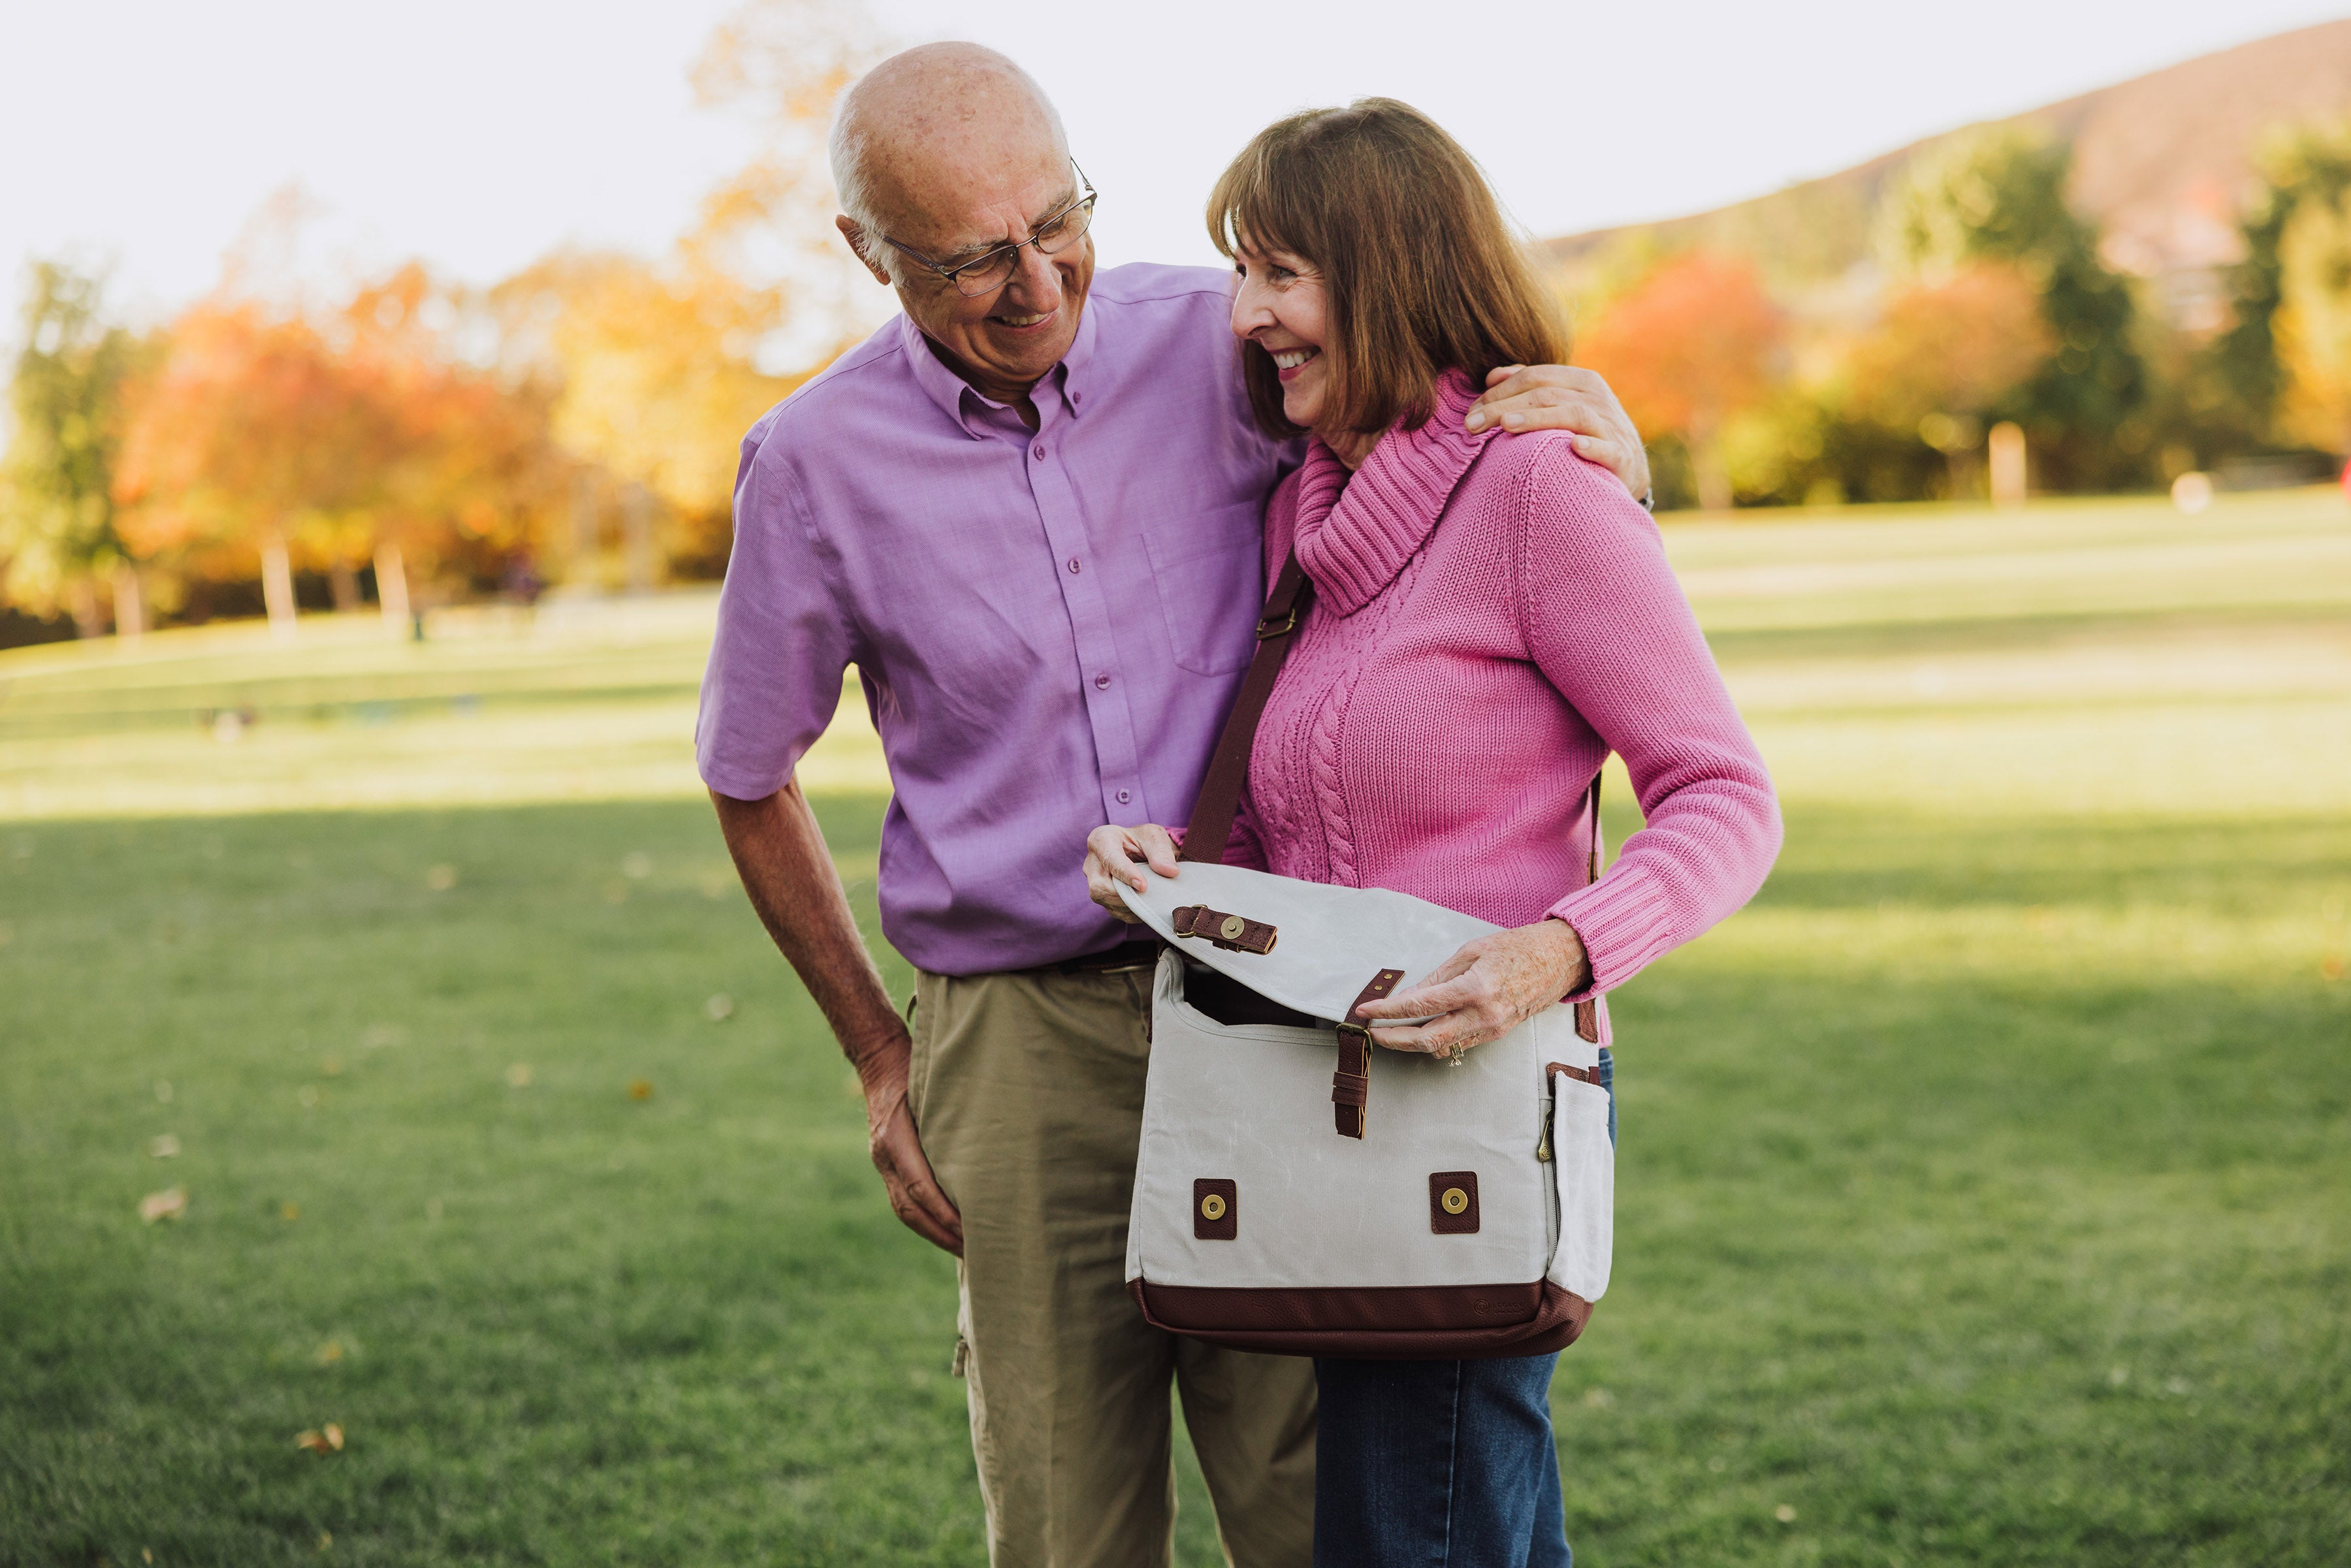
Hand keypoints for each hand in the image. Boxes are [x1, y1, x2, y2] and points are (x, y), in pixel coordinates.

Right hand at [861, 1047, 962, 1254]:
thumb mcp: (936, 1085)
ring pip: (905, 1210)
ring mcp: (883, 1163)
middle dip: (941, 1234)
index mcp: (894, 1138)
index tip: (969, 1231)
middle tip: (974, 1252)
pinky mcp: (888, 1165)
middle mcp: (885, 1155)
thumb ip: (956, 1116)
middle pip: (909, 1209)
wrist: (880, 1062)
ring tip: (965, 1250)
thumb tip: (992, 1148)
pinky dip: (926, 1221)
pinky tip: (948, 1230)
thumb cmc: (916, 1069)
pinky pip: (903, 1201)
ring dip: (934, 1233)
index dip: (943, 1213)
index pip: (918, 1186)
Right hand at [1084, 822, 1180, 920]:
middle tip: (1147, 895)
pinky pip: (1114, 911)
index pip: (1110, 860)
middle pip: (1099, 886)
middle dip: (1124, 895)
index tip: (1144, 886)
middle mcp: (1092, 863)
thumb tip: (1170, 871)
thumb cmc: (1144, 840)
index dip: (1126, 875)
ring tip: (1149, 899)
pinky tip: (1145, 906)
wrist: (1142, 851)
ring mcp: (1095, 882)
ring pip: (1104, 901)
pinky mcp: (1103, 897)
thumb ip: (1161, 853)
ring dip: (1128, 905)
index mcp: (1101, 839)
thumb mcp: (1155, 837)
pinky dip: (1131, 912)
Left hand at [1355, 919, 1591, 1059]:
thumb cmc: (1516, 947)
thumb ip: (1438, 977)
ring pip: (1442, 1047)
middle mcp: (1483, 1015)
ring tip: (1393, 1030)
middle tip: (1373, 1032)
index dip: (1389, 1010)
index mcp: (1475, 988)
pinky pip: (1459, 1044)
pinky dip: (1437, 1040)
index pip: (1421, 1006)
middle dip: (1395, 1040)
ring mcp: (1492, 1029)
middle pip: (1428, 1039)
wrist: (1560, 961)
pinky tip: (1422, 1029)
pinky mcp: (1497, 1034)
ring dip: (1413, 1043)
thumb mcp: (1472, 951)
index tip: (1366, 1010)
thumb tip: (1408, 997)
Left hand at [1465, 365, 1650, 503]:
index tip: (1470, 412)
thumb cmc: (1584, 434)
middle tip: (1472, 424)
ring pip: (1572, 414)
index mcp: (1581, 381)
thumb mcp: (1561, 405)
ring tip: (1507, 426)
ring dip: (1538, 419)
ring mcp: (1610, 426)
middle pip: (1546, 394)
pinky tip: (1573, 447)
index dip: (1499, 391)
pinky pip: (1607, 449)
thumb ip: (1530, 388)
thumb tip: (1492, 376)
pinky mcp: (1621, 455)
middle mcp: (1597, 398)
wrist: (1628, 468)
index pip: (1534, 377)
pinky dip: (1590, 447)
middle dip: (1505, 406)